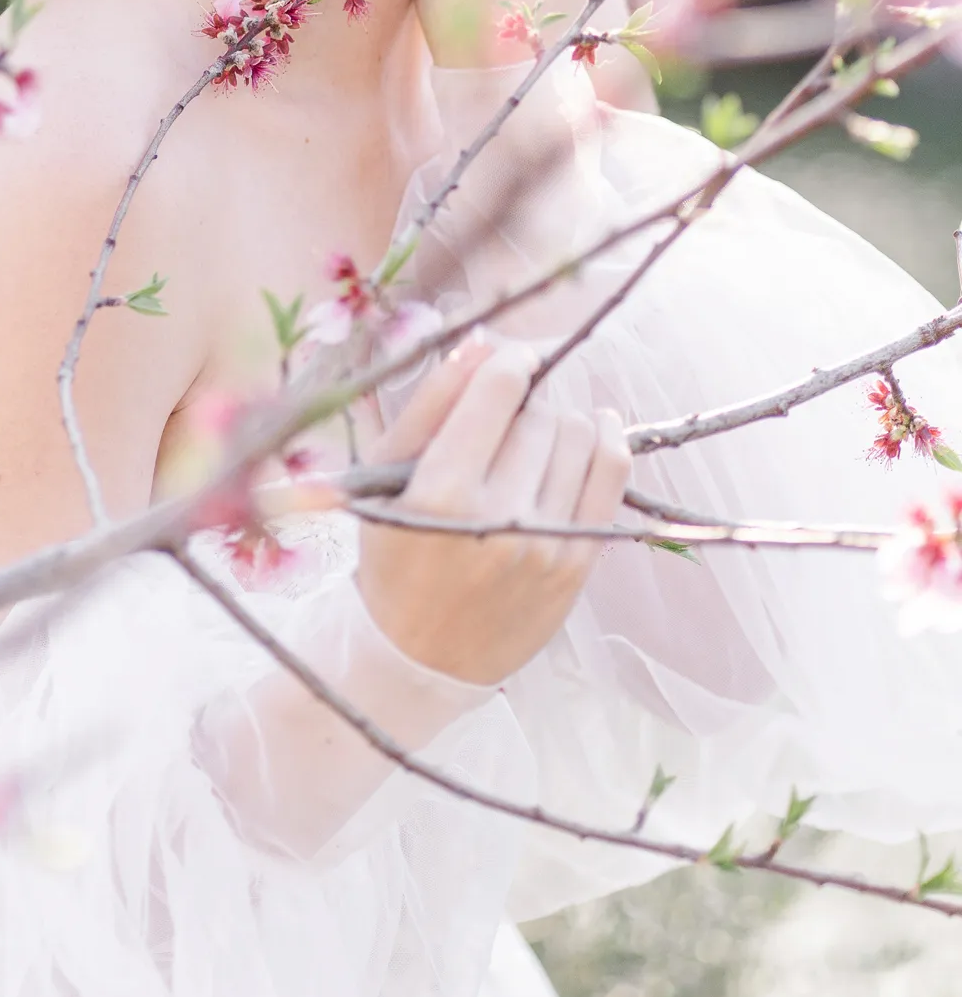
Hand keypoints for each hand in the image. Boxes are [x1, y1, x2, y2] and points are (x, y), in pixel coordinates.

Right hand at [356, 336, 628, 685]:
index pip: (498, 388)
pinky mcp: (577, 563)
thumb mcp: (384, 477)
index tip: (503, 362)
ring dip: (559, 420)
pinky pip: (611, 473)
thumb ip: (430, 404)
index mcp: (440, 493)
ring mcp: (545, 544)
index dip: (507, 361)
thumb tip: (482, 340)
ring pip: (579, 434)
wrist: (420, 655)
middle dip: (526, 400)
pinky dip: (606, 436)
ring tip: (534, 434)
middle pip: (540, 411)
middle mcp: (499, 518)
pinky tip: (591, 427)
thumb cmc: (394, 554)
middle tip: (505, 416)